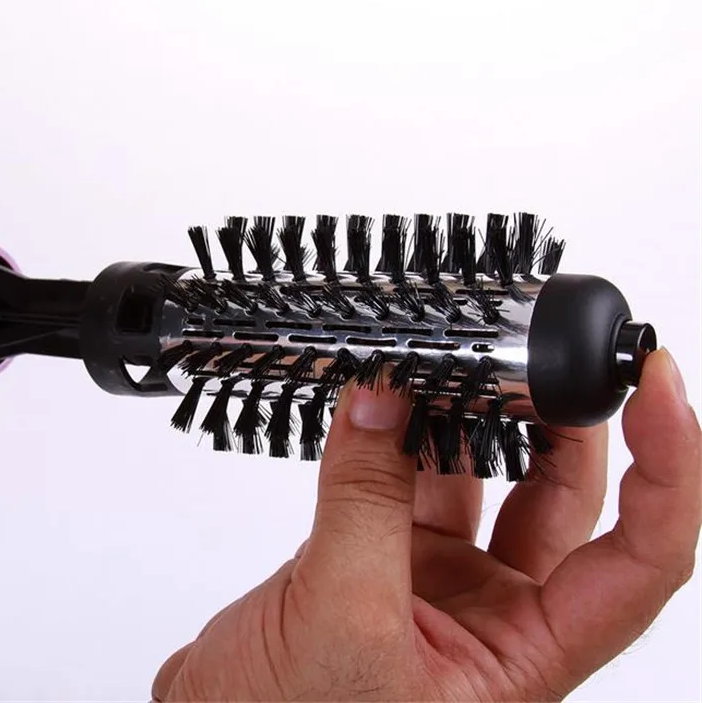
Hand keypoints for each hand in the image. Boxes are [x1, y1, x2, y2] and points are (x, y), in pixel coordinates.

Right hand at [153, 350, 699, 700]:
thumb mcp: (345, 619)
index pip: (640, 560)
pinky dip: (401, 429)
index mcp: (525, 657)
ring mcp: (440, 576)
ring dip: (475, 417)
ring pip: (486, 475)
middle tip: (551, 356)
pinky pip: (411, 471)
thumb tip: (383, 401)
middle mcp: (496, 614)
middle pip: (566, 500)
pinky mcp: (384, 547)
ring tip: (466, 364)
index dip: (668, 474)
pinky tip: (393, 396)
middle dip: (565, 422)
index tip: (660, 394)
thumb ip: (366, 498)